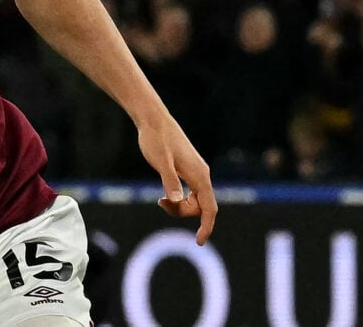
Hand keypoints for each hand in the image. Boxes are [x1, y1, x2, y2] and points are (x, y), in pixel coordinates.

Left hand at [138, 112, 216, 244]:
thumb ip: (170, 181)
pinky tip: (165, 195)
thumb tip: (177, 200)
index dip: (206, 226)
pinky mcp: (188, 169)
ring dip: (180, 206)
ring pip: (195, 200)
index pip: (209, 208)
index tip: (198, 242)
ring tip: (160, 199)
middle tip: (160, 202)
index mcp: (199, 175)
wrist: (153, 120)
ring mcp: (196, 171)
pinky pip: (190, 192)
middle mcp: (202, 174)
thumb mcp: (160, 162)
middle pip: (201, 206)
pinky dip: (179, 199)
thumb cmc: (156, 139)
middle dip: (183, 212)